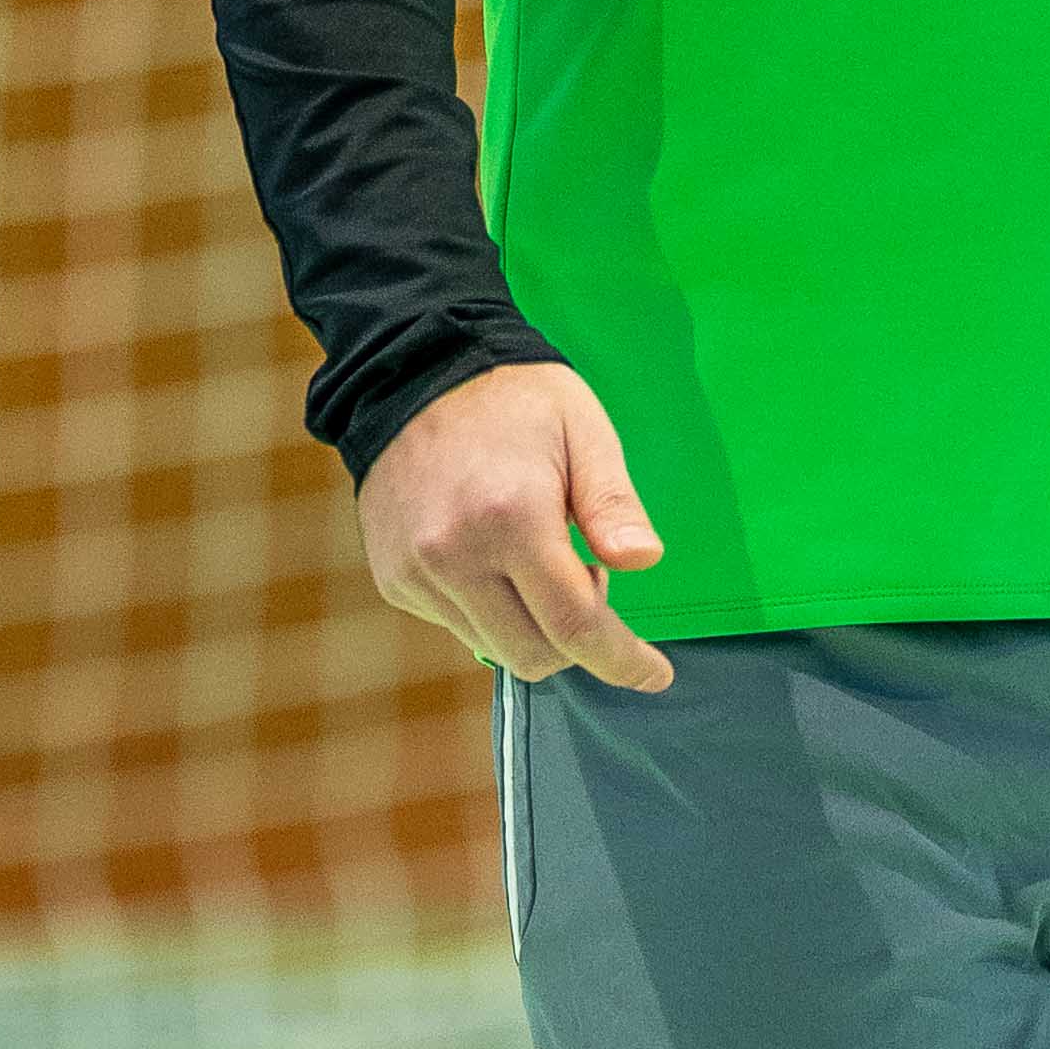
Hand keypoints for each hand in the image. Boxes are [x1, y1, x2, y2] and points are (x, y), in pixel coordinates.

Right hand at [359, 362, 673, 689]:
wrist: (412, 372)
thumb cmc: (514, 399)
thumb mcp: (583, 430)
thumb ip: (613, 503)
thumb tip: (644, 561)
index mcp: (512, 517)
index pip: (576, 625)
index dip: (622, 661)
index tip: (656, 676)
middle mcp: (455, 555)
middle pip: (535, 655)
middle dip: (578, 641)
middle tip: (587, 574)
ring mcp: (417, 572)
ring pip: (494, 647)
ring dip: (532, 626)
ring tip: (535, 558)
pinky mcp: (394, 578)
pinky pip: (457, 626)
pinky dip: (490, 610)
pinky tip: (493, 556)